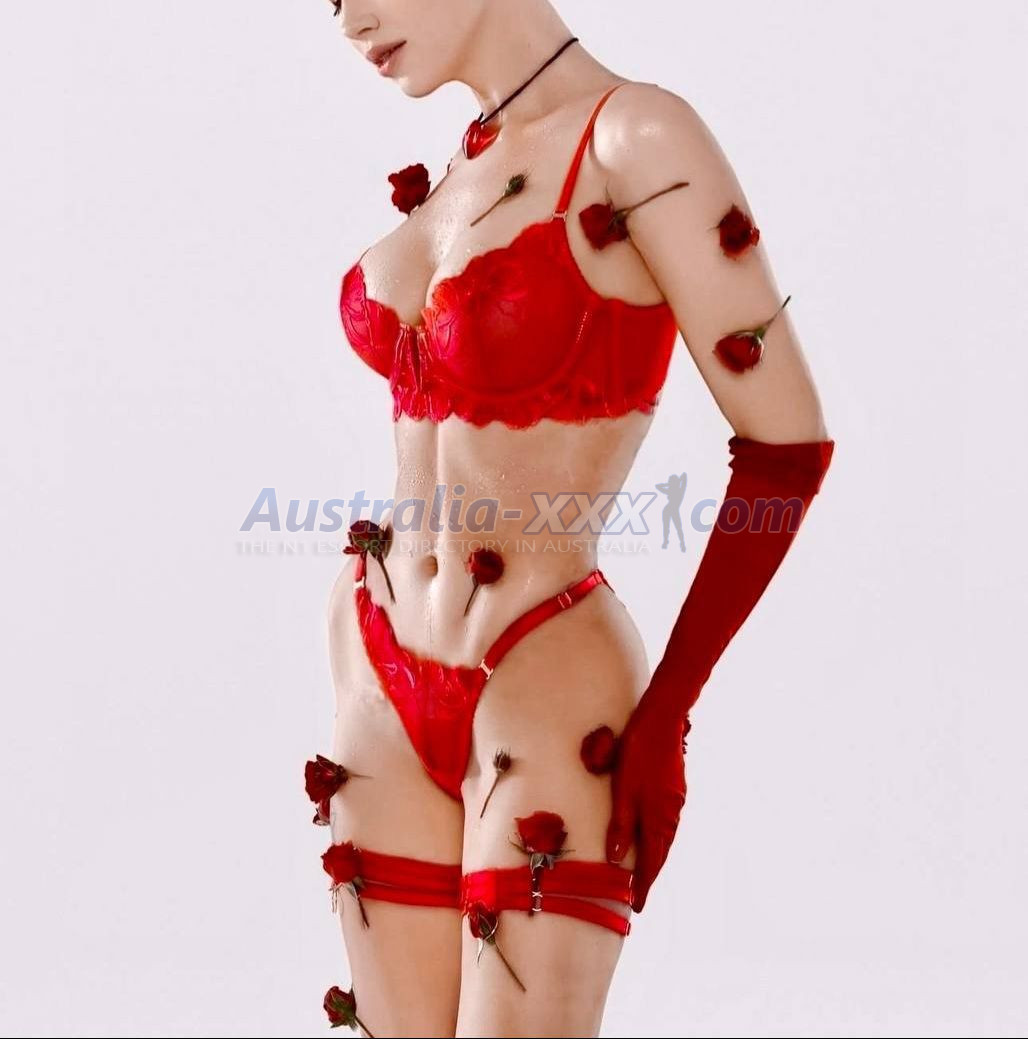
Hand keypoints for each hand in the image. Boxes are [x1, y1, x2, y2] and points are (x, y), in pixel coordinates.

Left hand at [605, 692, 688, 911]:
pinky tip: (652, 835)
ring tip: (643, 871)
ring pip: (665, 838)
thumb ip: (621, 826)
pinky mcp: (675, 790)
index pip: (651, 861)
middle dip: (650, 875)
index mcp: (659, 819)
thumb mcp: (623, 791)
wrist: (661, 721)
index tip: (638, 906)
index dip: (643, 885)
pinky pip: (667, 823)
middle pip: (661, 853)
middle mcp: (671, 815)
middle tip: (639, 896)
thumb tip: (617, 860)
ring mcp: (676, 802)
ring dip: (655, 857)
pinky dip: (658, 838)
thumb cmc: (637, 754)